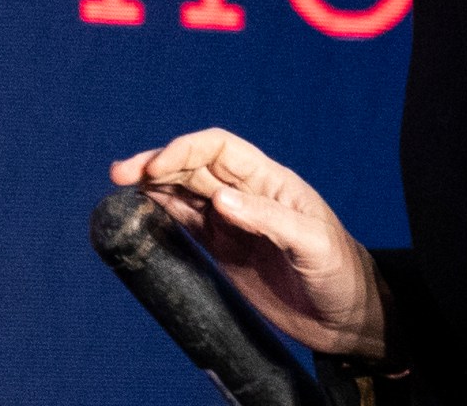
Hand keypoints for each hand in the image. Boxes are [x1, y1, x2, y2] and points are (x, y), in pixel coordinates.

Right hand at [110, 128, 388, 357]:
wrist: (345, 317)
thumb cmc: (340, 274)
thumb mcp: (312, 244)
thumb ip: (267, 219)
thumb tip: (220, 199)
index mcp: (271, 181)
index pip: (220, 149)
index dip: (185, 150)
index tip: (156, 167)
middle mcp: (247, 195)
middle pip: (194, 166)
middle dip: (158, 164)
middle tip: (121, 173)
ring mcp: (233, 223)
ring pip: (184, 192)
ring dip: (153, 185)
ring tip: (121, 187)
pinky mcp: (224, 251)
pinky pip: (187, 224)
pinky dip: (162, 213)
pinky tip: (141, 210)